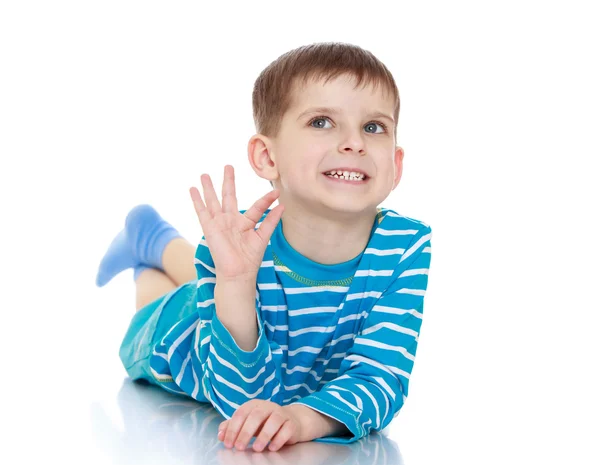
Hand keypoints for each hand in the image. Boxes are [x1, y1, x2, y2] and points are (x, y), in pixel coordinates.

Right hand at [189, 165, 283, 281]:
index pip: (256, 207)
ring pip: (213, 201)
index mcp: (246, 223)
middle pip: (229, 196)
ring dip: (209, 187)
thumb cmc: (249, 259)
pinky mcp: (209, 227)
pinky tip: (193, 189)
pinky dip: (197, 200)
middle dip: (229, 181)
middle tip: (228, 166)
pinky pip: (202, 211)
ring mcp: (219, 223)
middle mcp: (231, 221)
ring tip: (204, 174)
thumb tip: (282, 206)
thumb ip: (271, 221)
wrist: (237, 273)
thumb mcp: (263, 238)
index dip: (266, 200)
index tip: (276, 192)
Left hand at [217, 400, 302, 451]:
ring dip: (264, 435)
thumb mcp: (247, 423)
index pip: (241, 413)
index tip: (228, 443)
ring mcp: (281, 413)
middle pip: (256, 416)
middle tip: (239, 447)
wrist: (290, 421)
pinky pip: (286, 429)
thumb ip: (232, 427)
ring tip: (257, 449)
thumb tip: (220, 434)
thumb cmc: (264, 423)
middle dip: (246, 432)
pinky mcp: (292, 423)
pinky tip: (272, 447)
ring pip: (273, 420)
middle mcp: (268, 406)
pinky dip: (279, 438)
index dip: (233, 428)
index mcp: (254, 405)